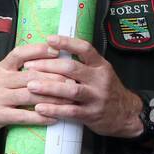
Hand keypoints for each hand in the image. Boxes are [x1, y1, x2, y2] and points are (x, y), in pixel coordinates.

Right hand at [0, 41, 70, 136]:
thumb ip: (18, 69)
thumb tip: (47, 60)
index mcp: (0, 68)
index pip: (19, 54)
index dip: (38, 50)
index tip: (57, 50)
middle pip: (31, 76)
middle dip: (54, 79)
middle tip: (74, 81)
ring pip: (30, 96)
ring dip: (52, 99)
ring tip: (69, 100)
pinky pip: (23, 116)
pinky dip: (40, 118)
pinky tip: (53, 118)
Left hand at [20, 35, 144, 137]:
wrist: (125, 114)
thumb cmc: (105, 91)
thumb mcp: (99, 73)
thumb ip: (81, 64)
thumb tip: (52, 51)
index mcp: (100, 66)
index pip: (85, 49)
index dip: (67, 43)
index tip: (49, 39)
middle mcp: (100, 79)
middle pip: (72, 68)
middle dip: (48, 66)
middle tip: (29, 66)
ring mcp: (96, 97)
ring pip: (71, 90)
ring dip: (49, 87)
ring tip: (30, 85)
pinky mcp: (92, 114)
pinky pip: (71, 111)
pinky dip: (54, 109)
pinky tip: (39, 108)